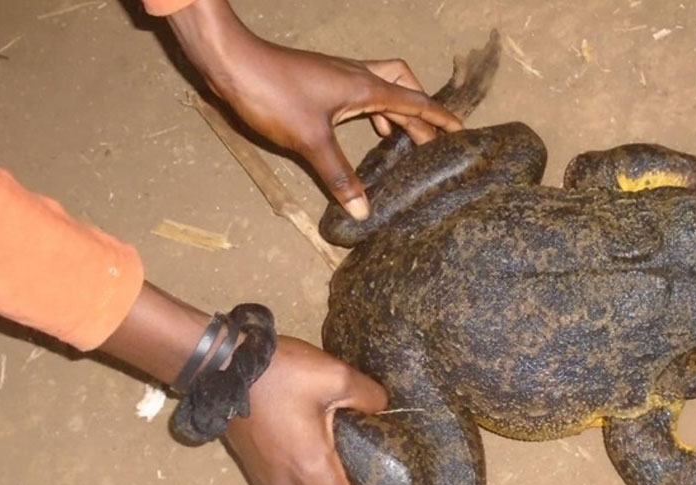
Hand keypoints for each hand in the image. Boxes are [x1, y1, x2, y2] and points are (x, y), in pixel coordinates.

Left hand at [167, 0, 462, 220]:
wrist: (232, 62)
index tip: (463, 132)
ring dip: (397, 109)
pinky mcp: (322, 81)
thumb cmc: (273, 93)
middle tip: (432, 140)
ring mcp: (339, 76)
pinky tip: (364, 129)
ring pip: (383, 87)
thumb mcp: (310, 141)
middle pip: (405, 88)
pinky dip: (372, 110)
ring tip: (403, 138)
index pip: (416, 102)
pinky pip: (362, 92)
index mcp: (365, 88)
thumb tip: (363, 210)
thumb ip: (339, 176)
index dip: (441, 118)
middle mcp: (358, 77)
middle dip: (422, 112)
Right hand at [225, 336, 387, 484]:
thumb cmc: (281, 375)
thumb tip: (383, 409)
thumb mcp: (336, 377)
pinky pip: (290, 481)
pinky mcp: (255, 474)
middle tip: (360, 450)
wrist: (223, 367)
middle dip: (347, 484)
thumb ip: (369, 397)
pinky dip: (301, 467)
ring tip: (331, 438)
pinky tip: (306, 437)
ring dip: (322, 473)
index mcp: (313, 472)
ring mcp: (269, 484)